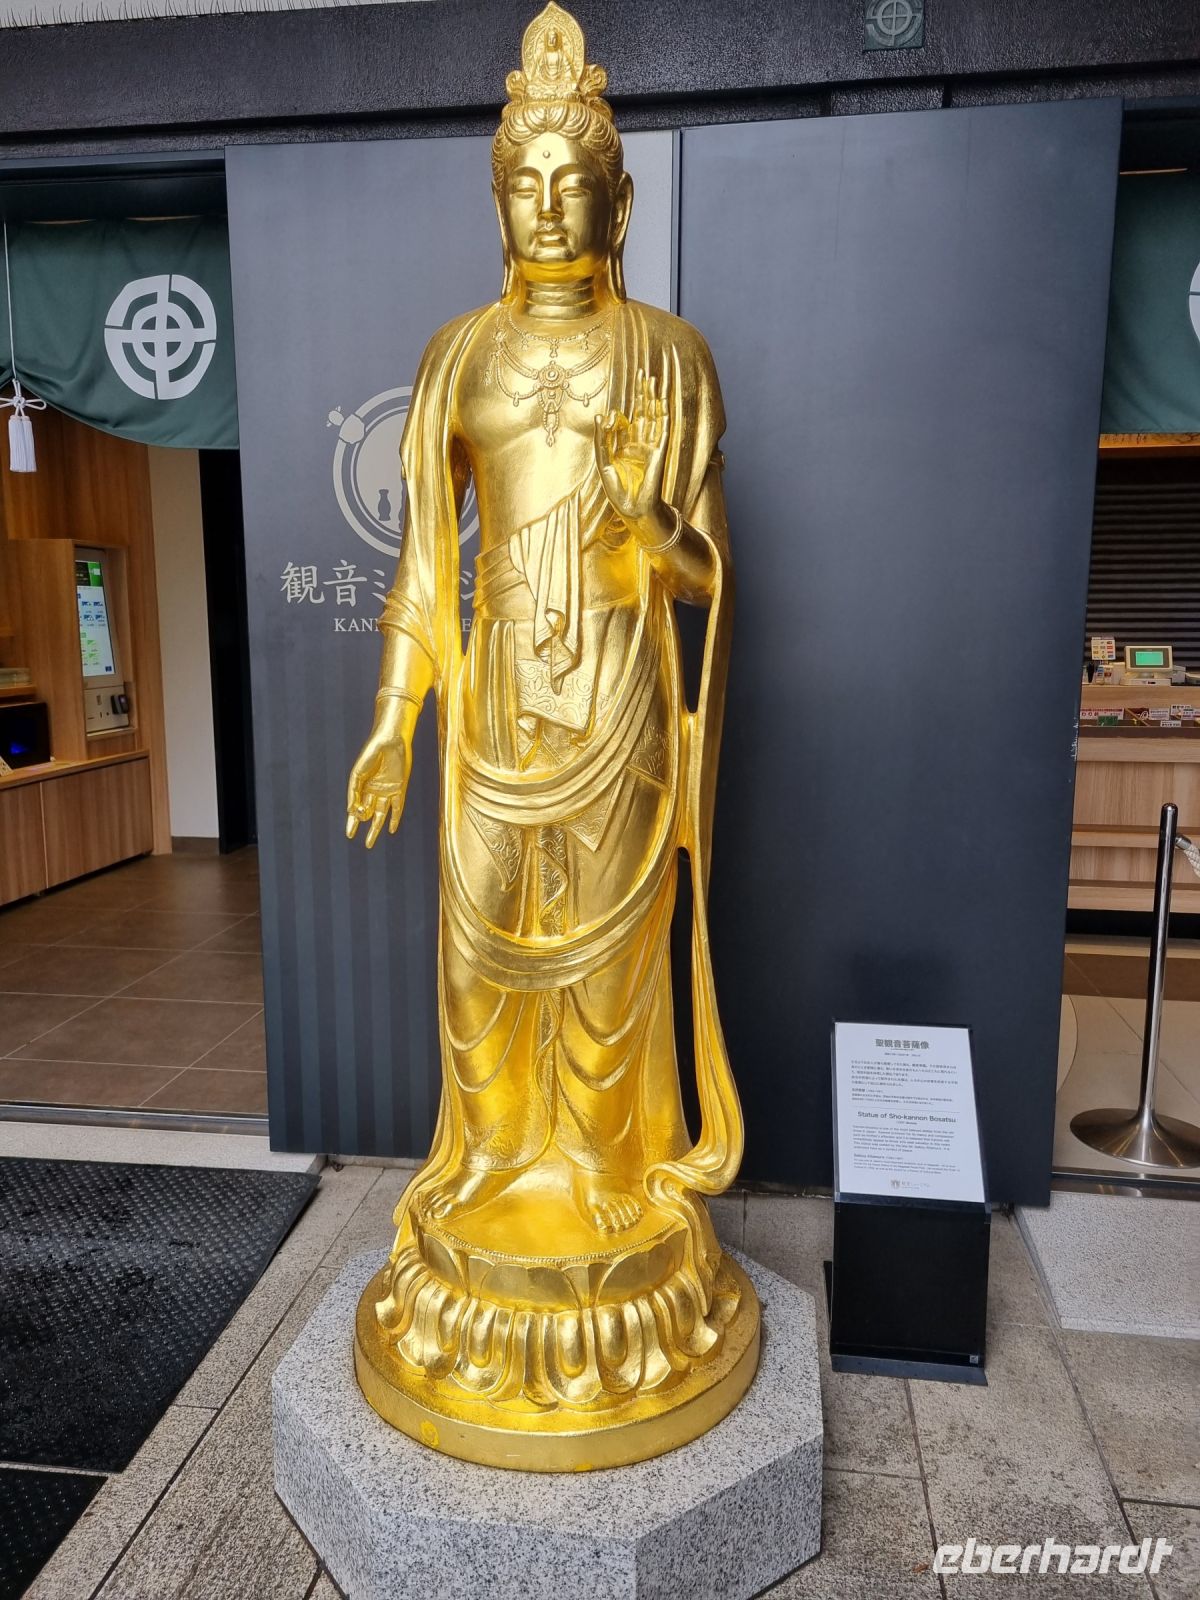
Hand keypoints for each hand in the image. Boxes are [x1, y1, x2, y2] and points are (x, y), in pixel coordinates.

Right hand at [346, 728, 410, 847]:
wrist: (390, 741)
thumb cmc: (371, 754)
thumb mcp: (358, 775)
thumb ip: (354, 793)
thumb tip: (351, 811)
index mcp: (363, 786)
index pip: (356, 808)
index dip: (352, 822)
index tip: (349, 834)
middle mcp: (375, 791)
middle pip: (369, 813)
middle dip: (365, 827)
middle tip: (363, 843)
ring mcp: (388, 791)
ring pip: (381, 814)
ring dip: (376, 828)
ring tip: (369, 843)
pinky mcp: (400, 789)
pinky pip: (398, 807)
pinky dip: (395, 818)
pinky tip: (391, 829)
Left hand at [594, 367, 672, 545]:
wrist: (633, 510)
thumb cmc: (618, 492)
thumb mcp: (603, 463)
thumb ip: (602, 440)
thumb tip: (601, 416)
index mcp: (626, 446)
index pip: (625, 421)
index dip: (618, 414)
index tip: (610, 415)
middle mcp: (640, 443)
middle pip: (643, 412)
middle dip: (643, 393)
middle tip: (643, 373)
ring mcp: (651, 447)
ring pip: (654, 417)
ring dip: (654, 399)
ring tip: (653, 380)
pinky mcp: (660, 453)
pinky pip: (662, 431)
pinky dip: (662, 417)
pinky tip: (662, 403)